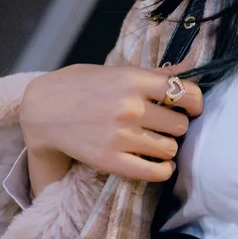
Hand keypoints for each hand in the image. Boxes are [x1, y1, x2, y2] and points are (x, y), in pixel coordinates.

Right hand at [19, 64, 203, 188]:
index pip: (186, 93)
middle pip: (180, 125)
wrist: (42, 109)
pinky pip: (154, 171)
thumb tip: (191, 67)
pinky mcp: (109, 160)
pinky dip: (163, 170)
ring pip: (170, 149)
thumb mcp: (115, 71)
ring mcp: (120, 135)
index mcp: (133, 80)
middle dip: (176, 126)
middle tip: (164, 126)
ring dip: (167, 148)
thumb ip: (153, 74)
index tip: (191, 108)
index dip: (195, 103)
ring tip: (155, 142)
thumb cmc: (80, 86)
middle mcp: (130, 107)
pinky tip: (159, 164)